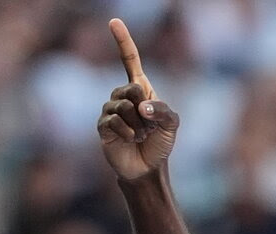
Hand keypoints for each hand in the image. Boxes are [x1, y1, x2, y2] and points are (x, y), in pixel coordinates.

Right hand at [97, 18, 178, 180]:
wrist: (147, 169)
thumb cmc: (160, 144)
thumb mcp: (172, 125)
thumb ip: (163, 110)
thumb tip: (142, 107)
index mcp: (140, 89)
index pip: (129, 60)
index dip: (122, 41)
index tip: (114, 22)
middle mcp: (122, 95)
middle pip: (132, 89)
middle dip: (146, 111)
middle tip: (149, 127)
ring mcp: (110, 109)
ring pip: (125, 107)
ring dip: (140, 126)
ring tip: (141, 136)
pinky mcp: (103, 126)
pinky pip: (116, 122)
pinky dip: (129, 133)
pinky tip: (132, 141)